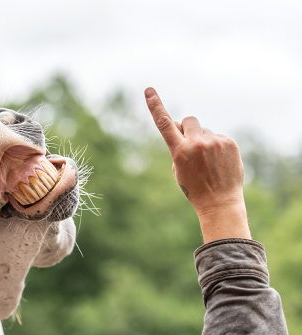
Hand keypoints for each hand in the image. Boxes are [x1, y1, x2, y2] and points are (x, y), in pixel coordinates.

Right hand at [144, 87, 250, 242]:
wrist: (219, 202)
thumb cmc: (194, 187)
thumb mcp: (178, 168)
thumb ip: (178, 145)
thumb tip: (182, 126)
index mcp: (179, 151)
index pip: (164, 124)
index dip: (155, 105)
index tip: (148, 90)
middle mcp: (197, 143)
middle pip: (189, 120)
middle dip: (188, 129)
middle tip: (191, 145)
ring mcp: (215, 142)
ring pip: (204, 130)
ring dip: (203, 140)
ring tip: (208, 161)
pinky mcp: (229, 142)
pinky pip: (218, 137)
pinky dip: (217, 146)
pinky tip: (219, 162)